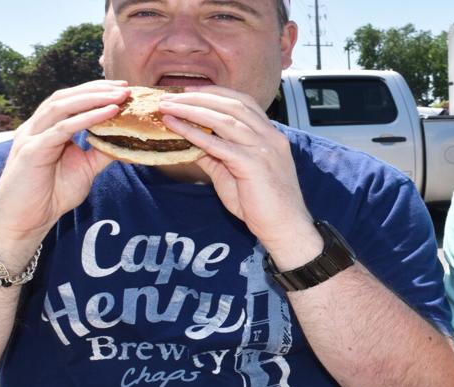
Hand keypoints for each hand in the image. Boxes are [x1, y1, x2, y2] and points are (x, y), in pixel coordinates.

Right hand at [0, 80, 129, 259]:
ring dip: (93, 98)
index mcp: (46, 129)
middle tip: (125, 86)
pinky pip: (61, 129)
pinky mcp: (32, 150)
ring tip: (119, 96)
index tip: (122, 89)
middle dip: (96, 89)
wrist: (24, 221)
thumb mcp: (84, 170)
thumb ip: (101, 153)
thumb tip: (127, 140)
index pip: (71, 100)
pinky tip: (107, 113)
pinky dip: (86, 119)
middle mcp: (36, 127)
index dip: (95, 91)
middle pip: (66, 97)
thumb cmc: (50, 195)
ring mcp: (31, 136)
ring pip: (62, 106)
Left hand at [158, 87, 318, 264]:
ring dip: (192, 110)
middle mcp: (270, 137)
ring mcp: (264, 149)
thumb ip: (215, 155)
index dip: (215, 93)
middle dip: (198, 97)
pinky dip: (195, 133)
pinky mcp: (254, 164)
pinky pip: (219, 144)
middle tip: (170, 96)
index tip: (189, 91)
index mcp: (270, 135)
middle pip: (232, 104)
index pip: (243, 102)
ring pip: (224, 118)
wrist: (285, 228)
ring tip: (168, 107)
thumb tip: (190, 142)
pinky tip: (177, 127)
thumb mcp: (235, 173)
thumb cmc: (264, 205)